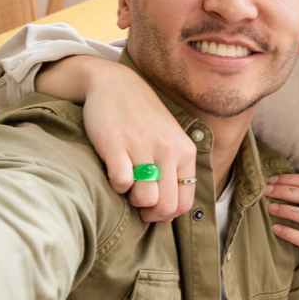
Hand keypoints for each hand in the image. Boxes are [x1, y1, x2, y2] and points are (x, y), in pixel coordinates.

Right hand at [39, 56, 197, 222]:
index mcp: (185, 152)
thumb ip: (174, 174)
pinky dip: (115, 186)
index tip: (153, 210)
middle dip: (150, 213)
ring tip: (127, 185)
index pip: (185, 202)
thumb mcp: (169, 141)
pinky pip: (121, 182)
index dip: (167, 214)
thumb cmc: (142, 118)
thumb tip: (168, 216)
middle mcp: (168, 149)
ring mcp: (143, 146)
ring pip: (146, 198)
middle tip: (137, 204)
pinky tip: (114, 173)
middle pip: (166, 205)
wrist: (114, 83)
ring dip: (132, 200)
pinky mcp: (116, 144)